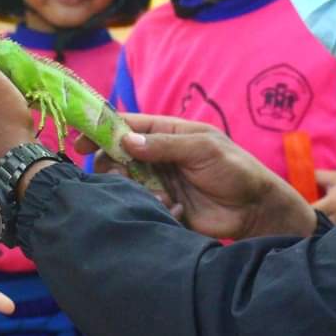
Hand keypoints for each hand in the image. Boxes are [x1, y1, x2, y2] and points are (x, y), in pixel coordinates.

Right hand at [76, 113, 315, 239]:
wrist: (256, 210)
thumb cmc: (235, 169)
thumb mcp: (202, 149)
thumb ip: (164, 144)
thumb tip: (125, 141)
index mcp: (167, 133)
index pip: (127, 125)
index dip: (102, 129)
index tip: (79, 139)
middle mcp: (158, 156)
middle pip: (118, 154)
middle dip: (111, 164)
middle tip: (115, 175)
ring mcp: (159, 181)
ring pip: (125, 182)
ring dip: (134, 189)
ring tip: (160, 196)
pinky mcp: (162, 206)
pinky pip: (141, 205)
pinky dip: (152, 207)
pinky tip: (176, 209)